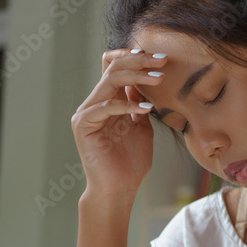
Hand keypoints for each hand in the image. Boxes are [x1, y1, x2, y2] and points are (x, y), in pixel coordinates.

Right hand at [70, 49, 166, 204]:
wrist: (119, 189)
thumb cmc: (131, 161)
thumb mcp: (142, 126)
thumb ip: (140, 103)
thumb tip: (148, 79)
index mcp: (108, 100)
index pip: (115, 66)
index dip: (134, 57)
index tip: (160, 58)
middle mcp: (95, 102)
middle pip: (113, 67)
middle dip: (140, 61)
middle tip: (163, 61)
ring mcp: (87, 112)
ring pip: (109, 80)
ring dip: (137, 76)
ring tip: (159, 78)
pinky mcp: (83, 124)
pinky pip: (106, 106)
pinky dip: (128, 105)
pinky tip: (147, 108)